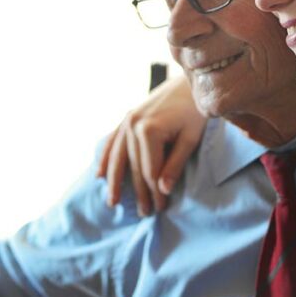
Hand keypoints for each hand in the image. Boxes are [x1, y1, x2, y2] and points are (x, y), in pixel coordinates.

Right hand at [96, 76, 204, 214]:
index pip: (150, 171)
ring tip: (113, 202)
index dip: (155, 192)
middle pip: (134, 167)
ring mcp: (127, 120)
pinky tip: (100, 175)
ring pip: (118, 157)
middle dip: (139, 192)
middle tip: (144, 213)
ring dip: (115, 181)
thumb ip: (174, 164)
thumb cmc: (195, 111)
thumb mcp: (190, 139)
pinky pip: (113, 141)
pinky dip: (106, 158)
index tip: (160, 209)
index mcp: (148, 130)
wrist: (190, 83)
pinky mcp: (128, 117)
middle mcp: (132, 125)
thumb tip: (162, 190)